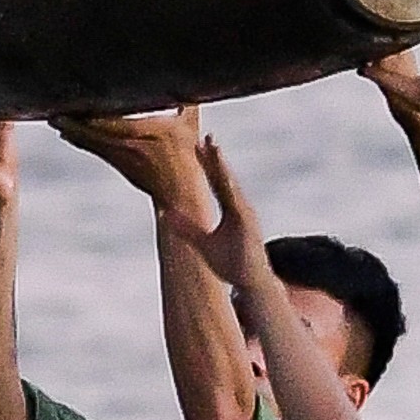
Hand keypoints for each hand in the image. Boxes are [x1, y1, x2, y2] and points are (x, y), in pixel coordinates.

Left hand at [51, 106, 208, 222]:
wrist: (178, 191)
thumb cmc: (186, 156)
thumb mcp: (190, 126)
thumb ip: (188, 103)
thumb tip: (193, 80)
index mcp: (144, 132)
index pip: (111, 120)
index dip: (92, 112)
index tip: (77, 99)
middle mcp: (127, 145)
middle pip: (92, 131)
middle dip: (72, 121)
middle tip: (54, 110)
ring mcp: (119, 156)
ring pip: (88, 140)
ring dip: (70, 129)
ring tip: (54, 118)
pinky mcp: (116, 163)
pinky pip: (92, 149)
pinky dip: (78, 139)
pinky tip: (66, 133)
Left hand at [159, 135, 273, 290]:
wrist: (251, 283)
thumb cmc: (232, 263)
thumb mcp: (203, 244)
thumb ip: (187, 228)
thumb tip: (167, 215)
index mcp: (231, 208)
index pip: (216, 181)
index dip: (207, 163)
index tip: (197, 144)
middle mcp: (240, 207)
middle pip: (224, 178)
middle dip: (215, 157)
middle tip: (206, 136)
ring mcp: (246, 214)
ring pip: (232, 186)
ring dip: (223, 167)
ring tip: (215, 149)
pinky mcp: (249, 225)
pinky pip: (239, 204)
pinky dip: (233, 190)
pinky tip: (227, 179)